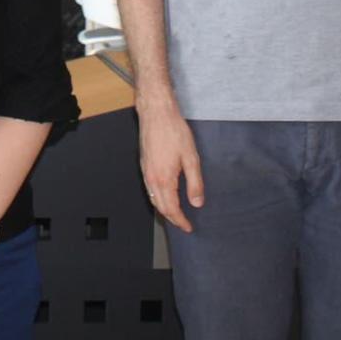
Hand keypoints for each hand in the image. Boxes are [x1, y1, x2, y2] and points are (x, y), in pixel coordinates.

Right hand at [137, 100, 203, 233]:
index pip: (172, 208)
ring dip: (163, 209)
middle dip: (172, 218)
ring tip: (175, 214)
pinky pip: (149, 189)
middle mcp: (152, 178)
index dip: (180, 221)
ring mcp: (145, 171)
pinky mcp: (143, 164)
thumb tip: (197, 202)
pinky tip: (164, 195)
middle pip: (160, 207)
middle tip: (183, 224)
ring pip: (153, 198)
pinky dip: (157, 198)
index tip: (188, 227)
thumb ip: (195, 183)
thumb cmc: (174, 131)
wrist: (156, 113)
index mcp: (164, 179)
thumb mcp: (191, 158)